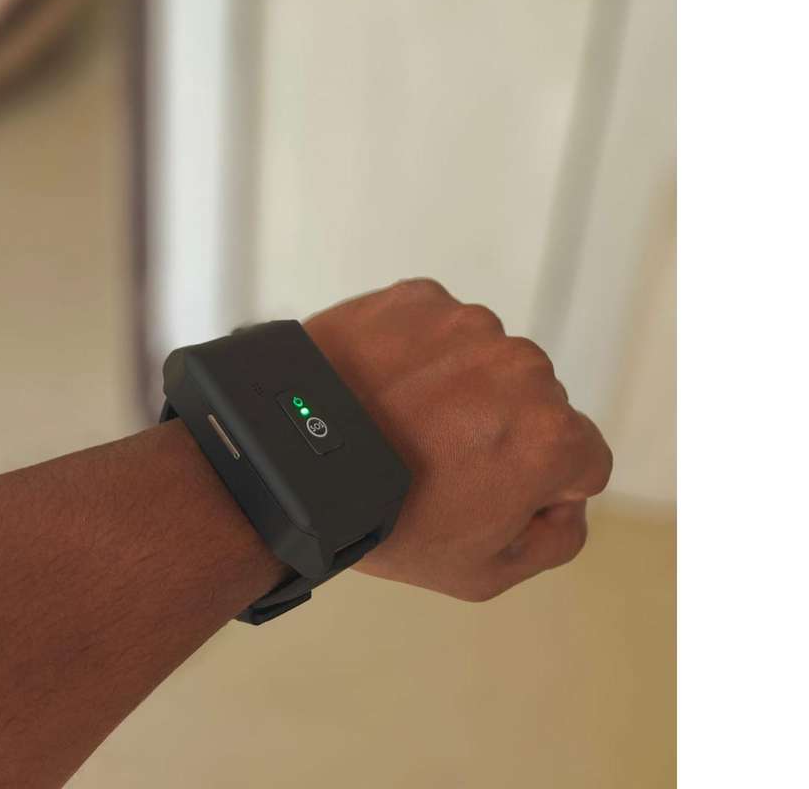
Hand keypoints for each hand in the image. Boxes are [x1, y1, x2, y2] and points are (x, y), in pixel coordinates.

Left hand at [304, 279, 611, 601]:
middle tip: (435, 458)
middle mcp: (521, 367)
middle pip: (533, 403)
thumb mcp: (482, 571)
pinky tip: (382, 385)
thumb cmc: (382, 518)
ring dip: (458, 386)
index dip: (537, 484)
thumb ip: (555, 539)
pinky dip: (418, 352)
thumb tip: (567, 502)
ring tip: (400, 420)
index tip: (486, 488)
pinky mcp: (418, 298)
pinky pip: (438, 328)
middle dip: (499, 428)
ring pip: (485, 361)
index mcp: (550, 434)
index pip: (582, 458)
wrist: (288, 458)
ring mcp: (467, 325)